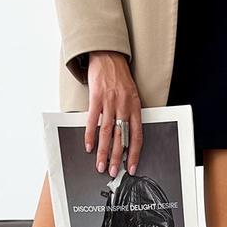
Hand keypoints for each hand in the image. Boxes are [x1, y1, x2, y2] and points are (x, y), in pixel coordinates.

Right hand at [85, 51, 142, 176]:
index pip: (137, 136)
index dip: (135, 154)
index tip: (131, 167)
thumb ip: (129, 114)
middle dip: (117, 158)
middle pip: (121, 137)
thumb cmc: (120, 77)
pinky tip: (89, 146)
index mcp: (135, 107)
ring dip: (103, 151)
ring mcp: (110, 101)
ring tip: (101, 165)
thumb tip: (125, 137)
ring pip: (107, 132)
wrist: (108, 54)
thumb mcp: (131, 95)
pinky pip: (93, 120)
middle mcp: (124, 105)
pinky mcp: (97, 96)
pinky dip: (90, 134)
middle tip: (113, 172)